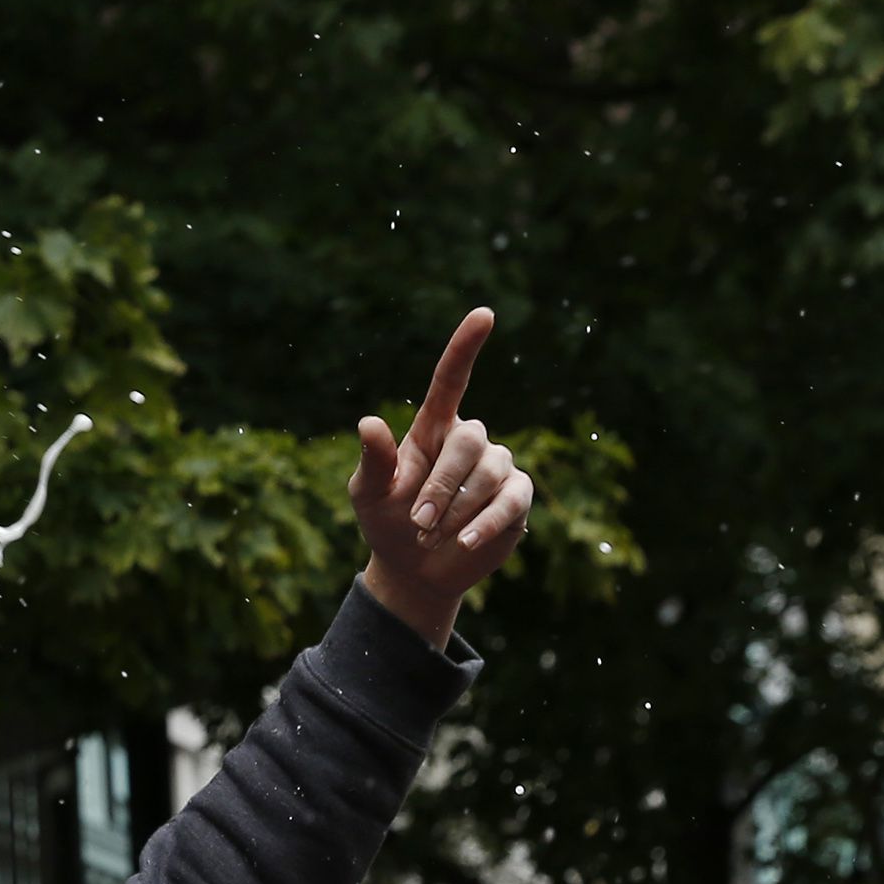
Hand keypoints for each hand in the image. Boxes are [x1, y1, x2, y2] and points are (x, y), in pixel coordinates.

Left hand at [346, 309, 536, 649]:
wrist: (414, 569)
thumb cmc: (387, 521)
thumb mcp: (369, 493)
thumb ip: (373, 461)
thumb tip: (367, 422)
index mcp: (432, 429)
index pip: (451, 380)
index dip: (465, 347)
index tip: (484, 314)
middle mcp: (469, 441)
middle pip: (469, 442)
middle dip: (442, 485)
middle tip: (418, 523)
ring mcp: (497, 466)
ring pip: (490, 472)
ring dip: (456, 510)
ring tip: (430, 536)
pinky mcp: (516, 497)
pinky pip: (510, 501)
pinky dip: (485, 523)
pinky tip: (465, 542)